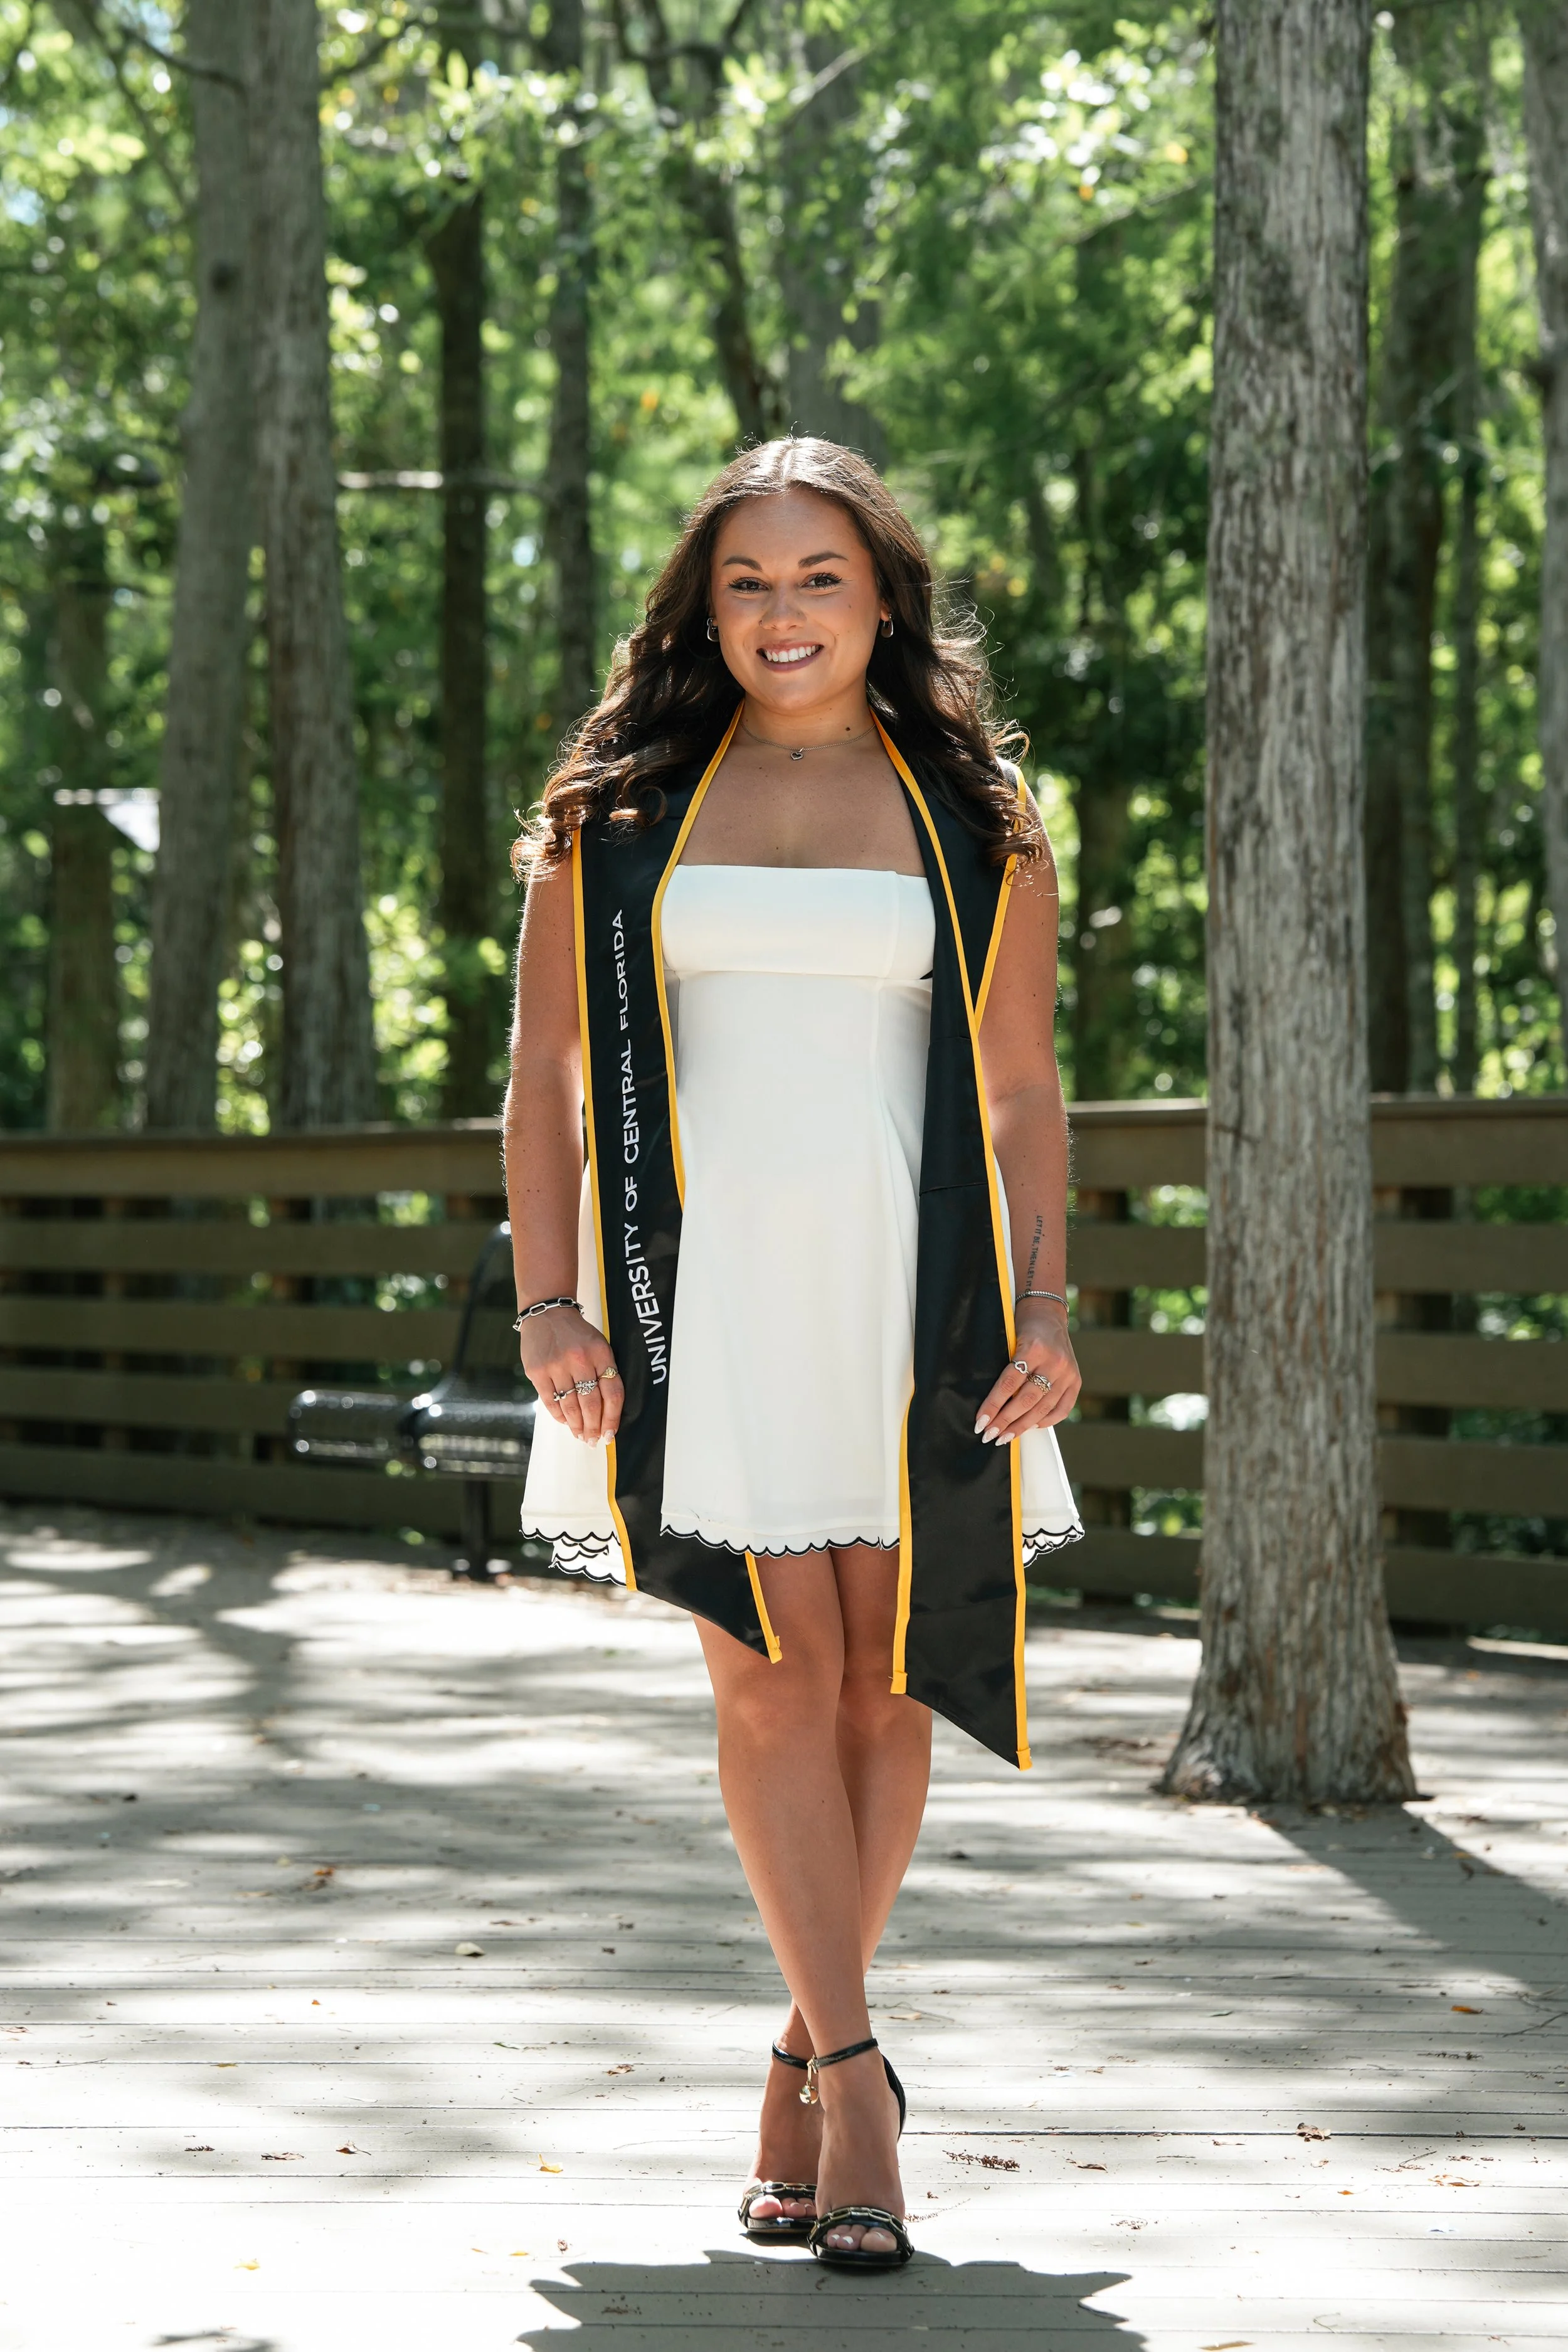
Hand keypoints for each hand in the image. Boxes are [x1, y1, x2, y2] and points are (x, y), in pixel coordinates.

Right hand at [517, 1305, 623, 1444]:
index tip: (610, 1433)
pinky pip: (550, 1401)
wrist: (547, 1313)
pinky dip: (559, 1415)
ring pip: (570, 1406)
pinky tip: (565, 1422)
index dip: (613, 1418)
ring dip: (577, 1426)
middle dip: (594, 1427)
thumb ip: (604, 1372)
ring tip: (581, 1435)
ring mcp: (556, 1365)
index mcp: (601, 1353)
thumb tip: (607, 1411)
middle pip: (591, 1404)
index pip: (613, 1392)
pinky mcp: (537, 1371)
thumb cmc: (577, 1334)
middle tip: (594, 1440)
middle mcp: (580, 1359)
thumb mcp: (598, 1345)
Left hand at [975, 1298, 1080, 1444]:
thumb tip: (991, 1405)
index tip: (981, 1422)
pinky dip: (1046, 1421)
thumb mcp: (1010, 1340)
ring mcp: (1067, 1372)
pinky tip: (1032, 1427)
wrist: (1048, 1312)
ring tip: (1005, 1437)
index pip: (1009, 1384)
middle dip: (1005, 1421)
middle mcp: (1053, 1362)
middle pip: (1026, 1400)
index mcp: (1033, 1349)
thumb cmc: (1022, 1326)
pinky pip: (1062, 1408)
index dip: (993, 1406)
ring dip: (1022, 1426)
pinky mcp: (1076, 1380)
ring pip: (1043, 1408)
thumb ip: (1007, 1369)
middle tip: (989, 1435)